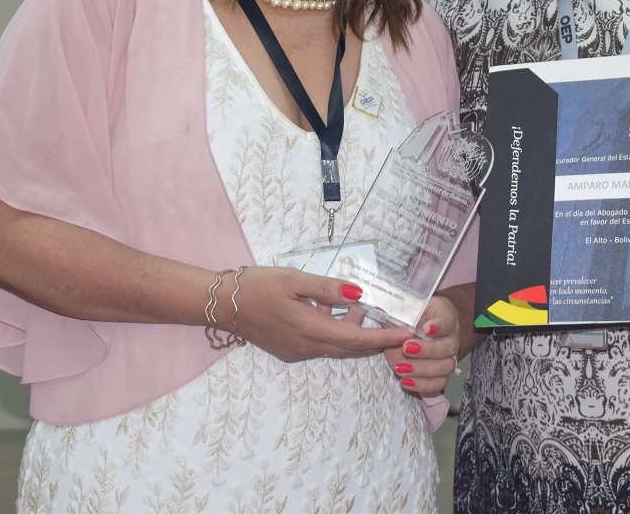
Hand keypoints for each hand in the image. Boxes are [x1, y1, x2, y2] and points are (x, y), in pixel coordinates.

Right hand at [217, 267, 407, 362]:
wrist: (224, 305)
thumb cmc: (258, 286)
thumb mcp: (294, 279)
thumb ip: (328, 288)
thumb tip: (359, 294)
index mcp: (310, 329)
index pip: (356, 340)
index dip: (383, 338)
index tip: (405, 334)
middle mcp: (307, 347)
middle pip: (350, 347)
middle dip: (373, 336)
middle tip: (390, 318)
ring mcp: (297, 351)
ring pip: (335, 346)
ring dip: (350, 330)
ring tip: (356, 305)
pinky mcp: (289, 350)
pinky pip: (320, 344)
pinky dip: (333, 331)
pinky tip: (328, 310)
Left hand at [381, 296, 460, 397]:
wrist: (421, 328)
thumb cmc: (414, 315)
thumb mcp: (408, 308)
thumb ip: (401, 313)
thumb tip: (387, 318)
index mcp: (445, 317)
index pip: (446, 321)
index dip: (439, 326)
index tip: (426, 329)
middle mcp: (451, 338)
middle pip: (447, 347)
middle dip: (426, 350)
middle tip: (406, 348)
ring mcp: (449, 358)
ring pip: (444, 368)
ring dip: (422, 370)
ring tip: (400, 368)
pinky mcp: (441, 374)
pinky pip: (438, 384)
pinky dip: (423, 385)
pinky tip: (405, 382)